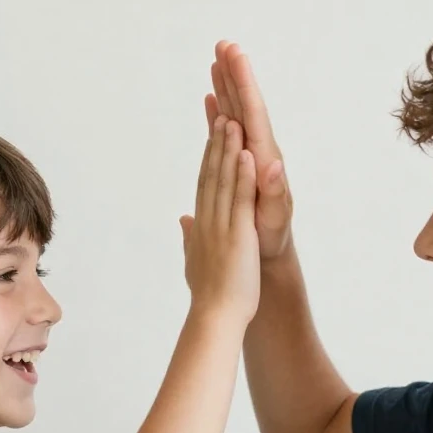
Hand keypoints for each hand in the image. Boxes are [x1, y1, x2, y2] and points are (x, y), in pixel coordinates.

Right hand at [180, 115, 259, 325]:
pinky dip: (244, 176)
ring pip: (224, 181)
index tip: (212, 134)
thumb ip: (190, 237)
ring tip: (232, 121)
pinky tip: (247, 154)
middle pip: (211, 175)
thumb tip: (184, 221)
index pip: (205, 185)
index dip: (208, 157)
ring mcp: (222, 226)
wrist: (215, 317)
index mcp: (202, 226)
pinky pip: (241, 200)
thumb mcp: (196, 260)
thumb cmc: (209, 296)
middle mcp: (208, 221)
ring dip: (228, 150)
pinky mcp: (238, 234)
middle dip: (216, 143)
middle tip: (220, 114)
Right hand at [207, 41, 292, 259]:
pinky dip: (220, 114)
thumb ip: (273, 193)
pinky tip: (213, 101)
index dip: (244, 83)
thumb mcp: (274, 218)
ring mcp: (248, 157)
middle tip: (224, 45)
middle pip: (245, 106)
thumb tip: (273, 166)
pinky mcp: (240, 166)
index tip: (235, 55)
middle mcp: (257, 152)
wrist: (269, 252)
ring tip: (217, 61)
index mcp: (264, 159)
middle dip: (235, 75)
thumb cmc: (271, 238)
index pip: (253, 113)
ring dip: (227, 88)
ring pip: (236, 115)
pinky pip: (228, 134)